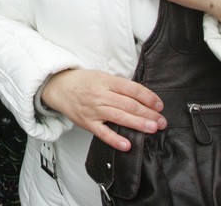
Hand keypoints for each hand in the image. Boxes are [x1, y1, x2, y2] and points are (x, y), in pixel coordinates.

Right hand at [41, 69, 165, 150]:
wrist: (58, 87)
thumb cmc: (82, 82)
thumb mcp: (102, 76)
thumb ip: (120, 86)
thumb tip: (142, 97)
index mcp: (106, 81)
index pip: (132, 89)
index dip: (148, 97)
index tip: (159, 105)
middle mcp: (100, 95)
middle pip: (129, 105)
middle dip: (149, 113)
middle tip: (162, 121)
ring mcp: (94, 110)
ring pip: (120, 117)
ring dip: (139, 124)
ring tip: (153, 128)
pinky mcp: (87, 123)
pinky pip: (103, 133)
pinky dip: (115, 140)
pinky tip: (127, 144)